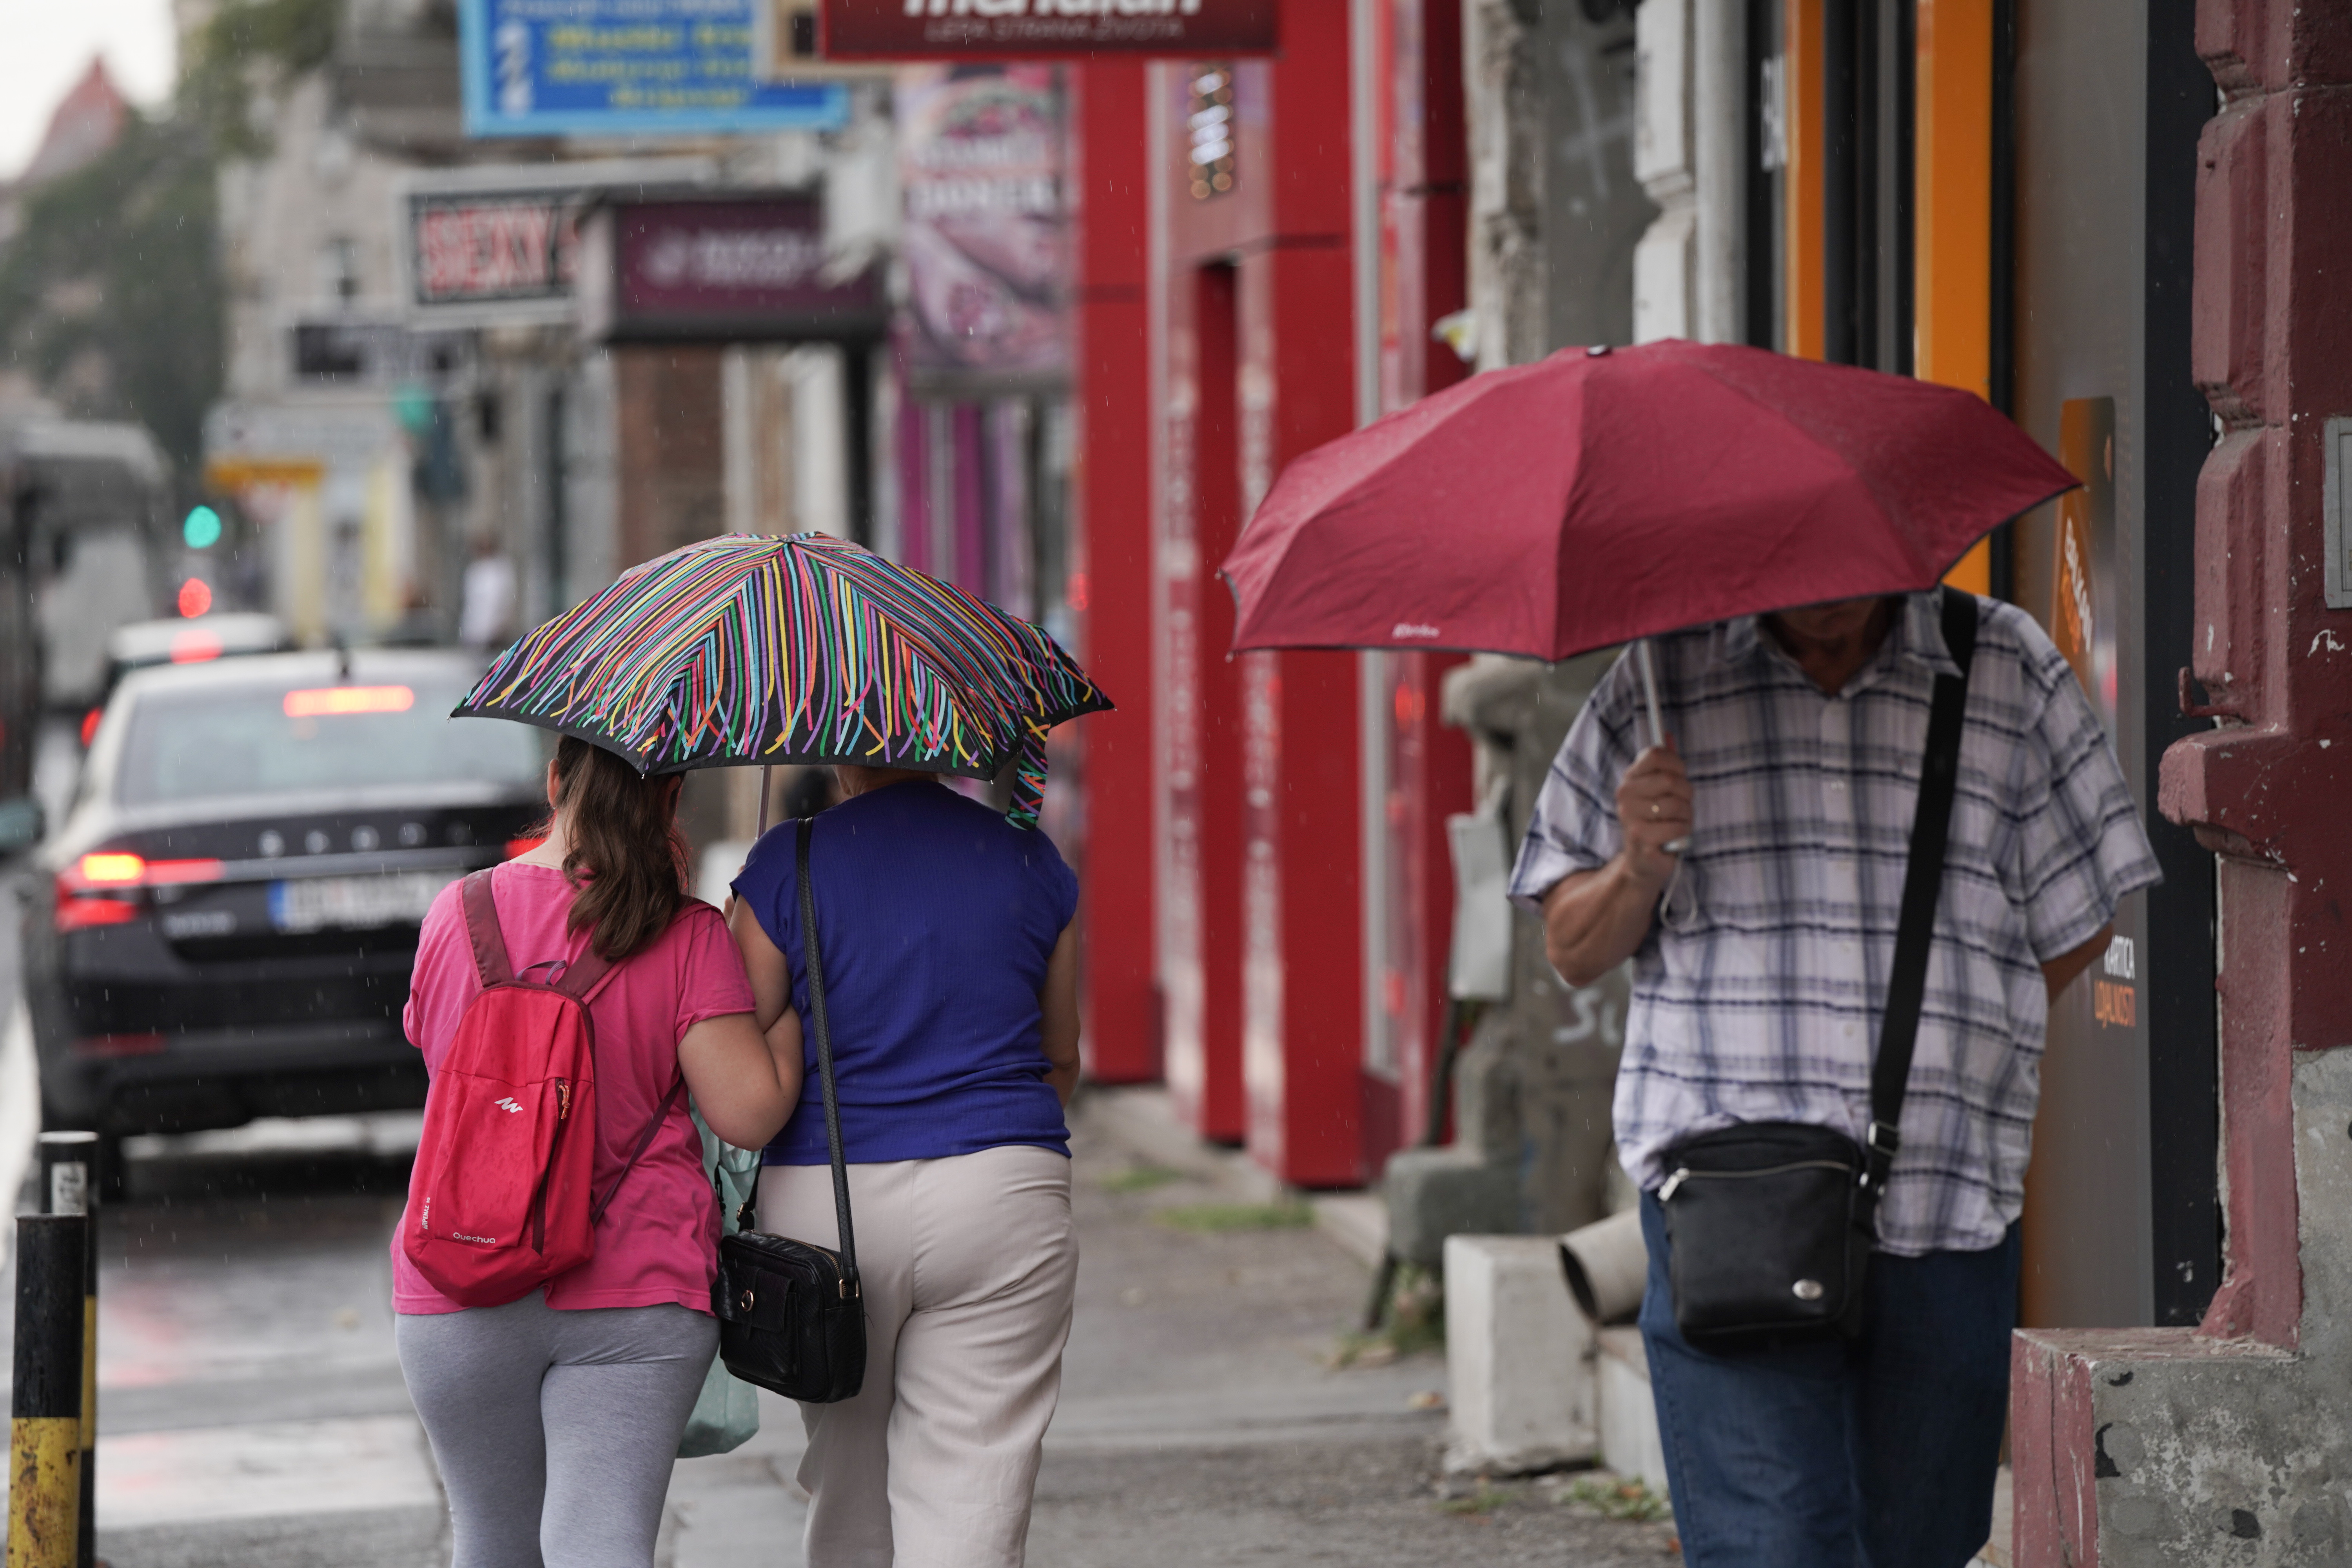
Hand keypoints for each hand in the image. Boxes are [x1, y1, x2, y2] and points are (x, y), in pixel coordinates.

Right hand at [1615, 741, 1691, 888]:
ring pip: (1677, 805)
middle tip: (1680, 807)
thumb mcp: (1660, 791)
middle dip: (1686, 794)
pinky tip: (1673, 838)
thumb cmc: (1657, 823)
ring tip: (1675, 824)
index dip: (1676, 763)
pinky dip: (1683, 833)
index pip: (1655, 754)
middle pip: (1670, 780)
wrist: (1642, 862)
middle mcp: (1625, 795)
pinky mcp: (1641, 838)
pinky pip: (1678, 826)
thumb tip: (1667, 734)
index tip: (1679, 776)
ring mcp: (1631, 817)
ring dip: (1686, 817)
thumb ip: (1664, 764)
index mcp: (1629, 779)